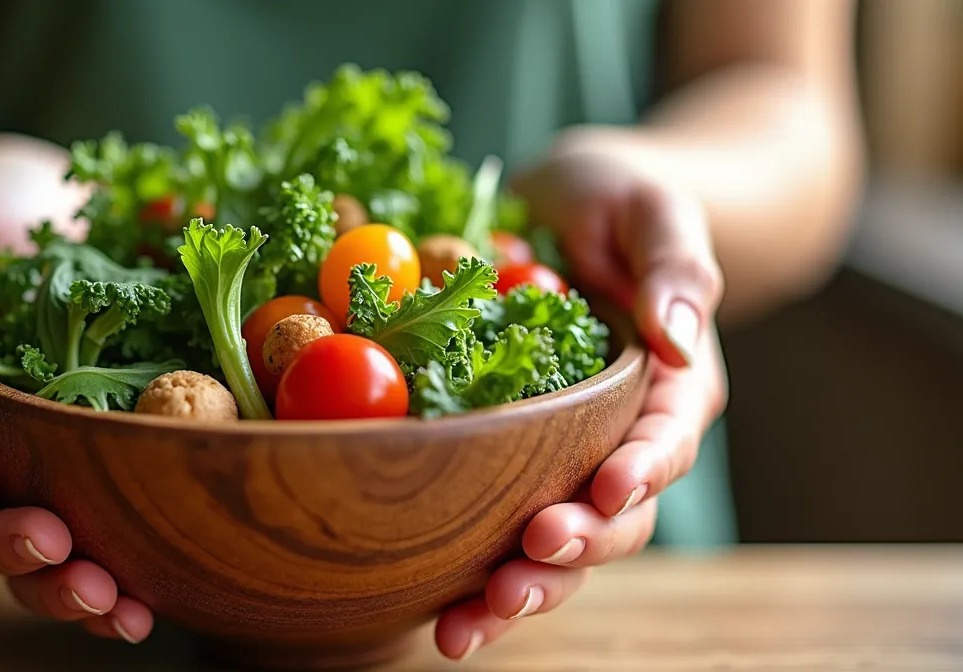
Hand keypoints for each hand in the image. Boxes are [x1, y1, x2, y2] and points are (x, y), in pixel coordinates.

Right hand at [0, 134, 154, 642]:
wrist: (47, 208)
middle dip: (17, 552)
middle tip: (64, 562)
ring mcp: (46, 456)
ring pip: (45, 544)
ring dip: (74, 587)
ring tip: (117, 611)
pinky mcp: (104, 455)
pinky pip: (111, 522)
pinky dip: (130, 566)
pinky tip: (158, 597)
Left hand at [433, 135, 728, 659]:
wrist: (568, 206)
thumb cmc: (621, 197)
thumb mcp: (654, 208)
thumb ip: (677, 266)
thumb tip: (679, 336)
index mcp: (671, 386)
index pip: (665, 440)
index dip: (640, 471)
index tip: (607, 490)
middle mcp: (623, 436)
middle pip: (613, 515)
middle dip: (570, 553)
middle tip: (518, 578)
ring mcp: (565, 455)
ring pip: (555, 542)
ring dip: (515, 589)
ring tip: (464, 628)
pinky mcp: (510, 459)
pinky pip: (492, 520)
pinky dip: (465, 569)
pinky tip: (427, 609)